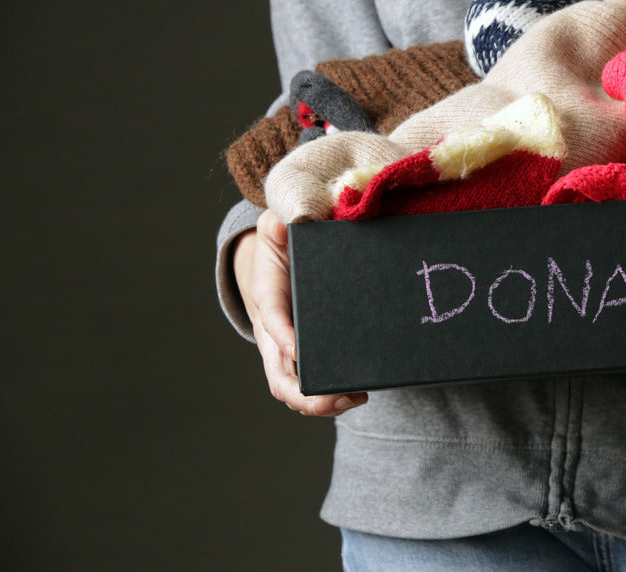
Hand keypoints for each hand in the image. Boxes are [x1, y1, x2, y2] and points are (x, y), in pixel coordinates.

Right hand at [234, 209, 367, 414]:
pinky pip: (310, 387)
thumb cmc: (280, 248)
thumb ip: (280, 224)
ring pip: (293, 389)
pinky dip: (329, 398)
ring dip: (320, 402)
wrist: (274, 266)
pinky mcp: (304, 359)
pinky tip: (358, 394)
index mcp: (267, 297)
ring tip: (355, 398)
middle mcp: (273, 334)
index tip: (298, 349)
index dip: (282, 336)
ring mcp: (286, 352)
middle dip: (304, 392)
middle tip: (336, 395)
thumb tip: (286, 223)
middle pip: (278, 375)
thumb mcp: (276, 229)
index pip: (271, 319)